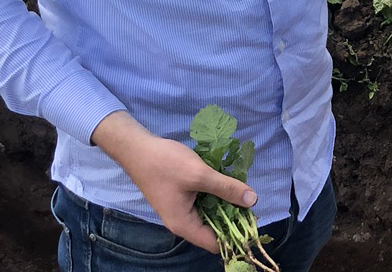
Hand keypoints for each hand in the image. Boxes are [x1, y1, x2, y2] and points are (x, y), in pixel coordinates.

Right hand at [91, 111, 256, 252]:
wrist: (138, 148)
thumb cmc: (165, 164)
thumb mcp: (200, 174)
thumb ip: (227, 188)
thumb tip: (253, 200)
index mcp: (184, 225)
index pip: (215, 244)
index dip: (235, 235)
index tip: (253, 220)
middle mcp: (182, 223)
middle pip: (214, 230)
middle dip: (233, 217)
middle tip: (250, 200)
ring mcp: (180, 210)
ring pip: (209, 214)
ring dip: (224, 204)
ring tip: (241, 190)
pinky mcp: (180, 198)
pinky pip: (202, 203)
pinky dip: (214, 195)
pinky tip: (225, 182)